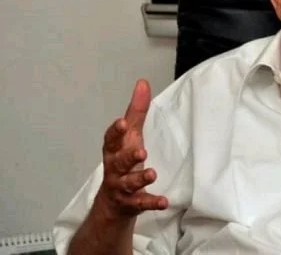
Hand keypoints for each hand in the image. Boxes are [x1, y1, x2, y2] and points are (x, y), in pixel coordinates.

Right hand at [97, 80, 167, 217]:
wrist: (114, 202)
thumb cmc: (123, 161)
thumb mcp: (130, 136)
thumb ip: (136, 112)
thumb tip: (142, 82)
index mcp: (114, 151)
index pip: (110, 140)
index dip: (114, 132)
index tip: (122, 122)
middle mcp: (114, 169)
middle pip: (119, 162)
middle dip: (128, 157)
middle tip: (141, 152)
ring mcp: (122, 188)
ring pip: (128, 184)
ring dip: (140, 179)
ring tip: (152, 174)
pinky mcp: (132, 203)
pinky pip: (141, 203)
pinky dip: (152, 202)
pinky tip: (164, 202)